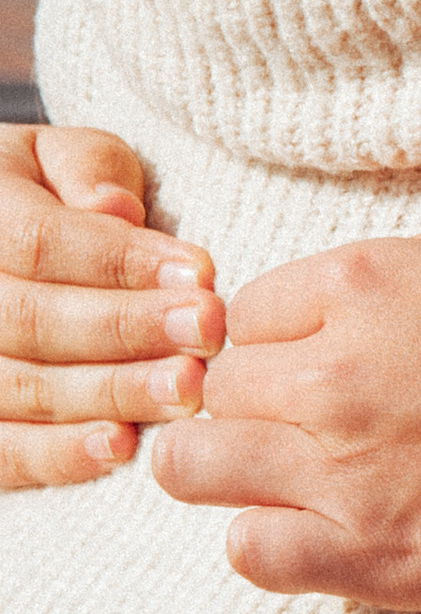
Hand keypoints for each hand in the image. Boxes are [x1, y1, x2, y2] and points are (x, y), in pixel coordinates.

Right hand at [0, 124, 223, 489]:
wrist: (2, 235)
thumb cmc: (50, 193)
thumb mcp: (61, 157)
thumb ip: (89, 169)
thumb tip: (117, 206)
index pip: (39, 242)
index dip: (120, 261)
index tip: (201, 273)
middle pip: (29, 319)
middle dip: (126, 329)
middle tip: (207, 332)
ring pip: (18, 387)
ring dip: (108, 394)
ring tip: (185, 389)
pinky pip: (1, 452)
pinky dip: (57, 456)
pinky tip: (120, 447)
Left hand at [152, 204, 420, 607]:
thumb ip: (417, 252)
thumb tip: (371, 279)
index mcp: (364, 284)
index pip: (245, 311)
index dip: (277, 337)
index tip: (314, 362)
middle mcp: (334, 374)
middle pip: (215, 389)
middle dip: (252, 402)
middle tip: (307, 423)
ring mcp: (344, 473)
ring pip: (194, 470)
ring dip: (227, 469)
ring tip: (281, 477)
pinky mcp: (371, 559)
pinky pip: (247, 553)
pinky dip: (266, 541)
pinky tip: (316, 530)